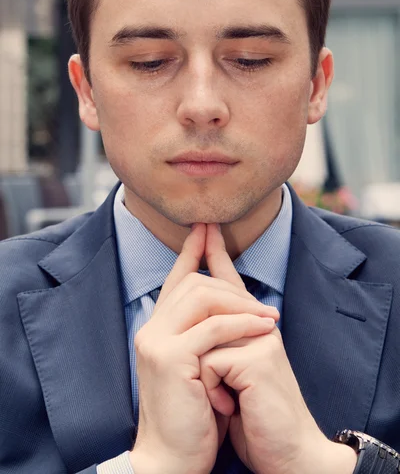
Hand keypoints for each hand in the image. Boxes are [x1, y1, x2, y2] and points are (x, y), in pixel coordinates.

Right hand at [130, 223, 278, 473]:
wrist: (171, 457)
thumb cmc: (192, 413)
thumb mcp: (200, 365)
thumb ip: (206, 334)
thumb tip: (229, 308)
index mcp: (157, 328)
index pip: (176, 280)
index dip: (191, 251)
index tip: (206, 228)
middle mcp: (151, 328)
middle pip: (194, 283)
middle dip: (229, 281)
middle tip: (263, 302)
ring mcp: (156, 340)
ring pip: (202, 297)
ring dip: (242, 303)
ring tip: (270, 317)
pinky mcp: (170, 357)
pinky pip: (213, 327)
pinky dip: (242, 324)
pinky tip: (263, 328)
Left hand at [200, 225, 357, 473]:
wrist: (285, 453)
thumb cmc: (254, 415)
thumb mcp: (230, 374)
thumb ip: (219, 341)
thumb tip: (194, 323)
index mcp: (251, 328)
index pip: (228, 282)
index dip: (214, 253)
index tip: (203, 227)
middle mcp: (258, 325)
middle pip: (213, 297)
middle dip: (202, 331)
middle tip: (215, 350)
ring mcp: (260, 338)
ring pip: (206, 334)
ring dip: (203, 373)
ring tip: (219, 401)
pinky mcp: (258, 358)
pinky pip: (210, 360)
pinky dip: (211, 390)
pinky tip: (228, 408)